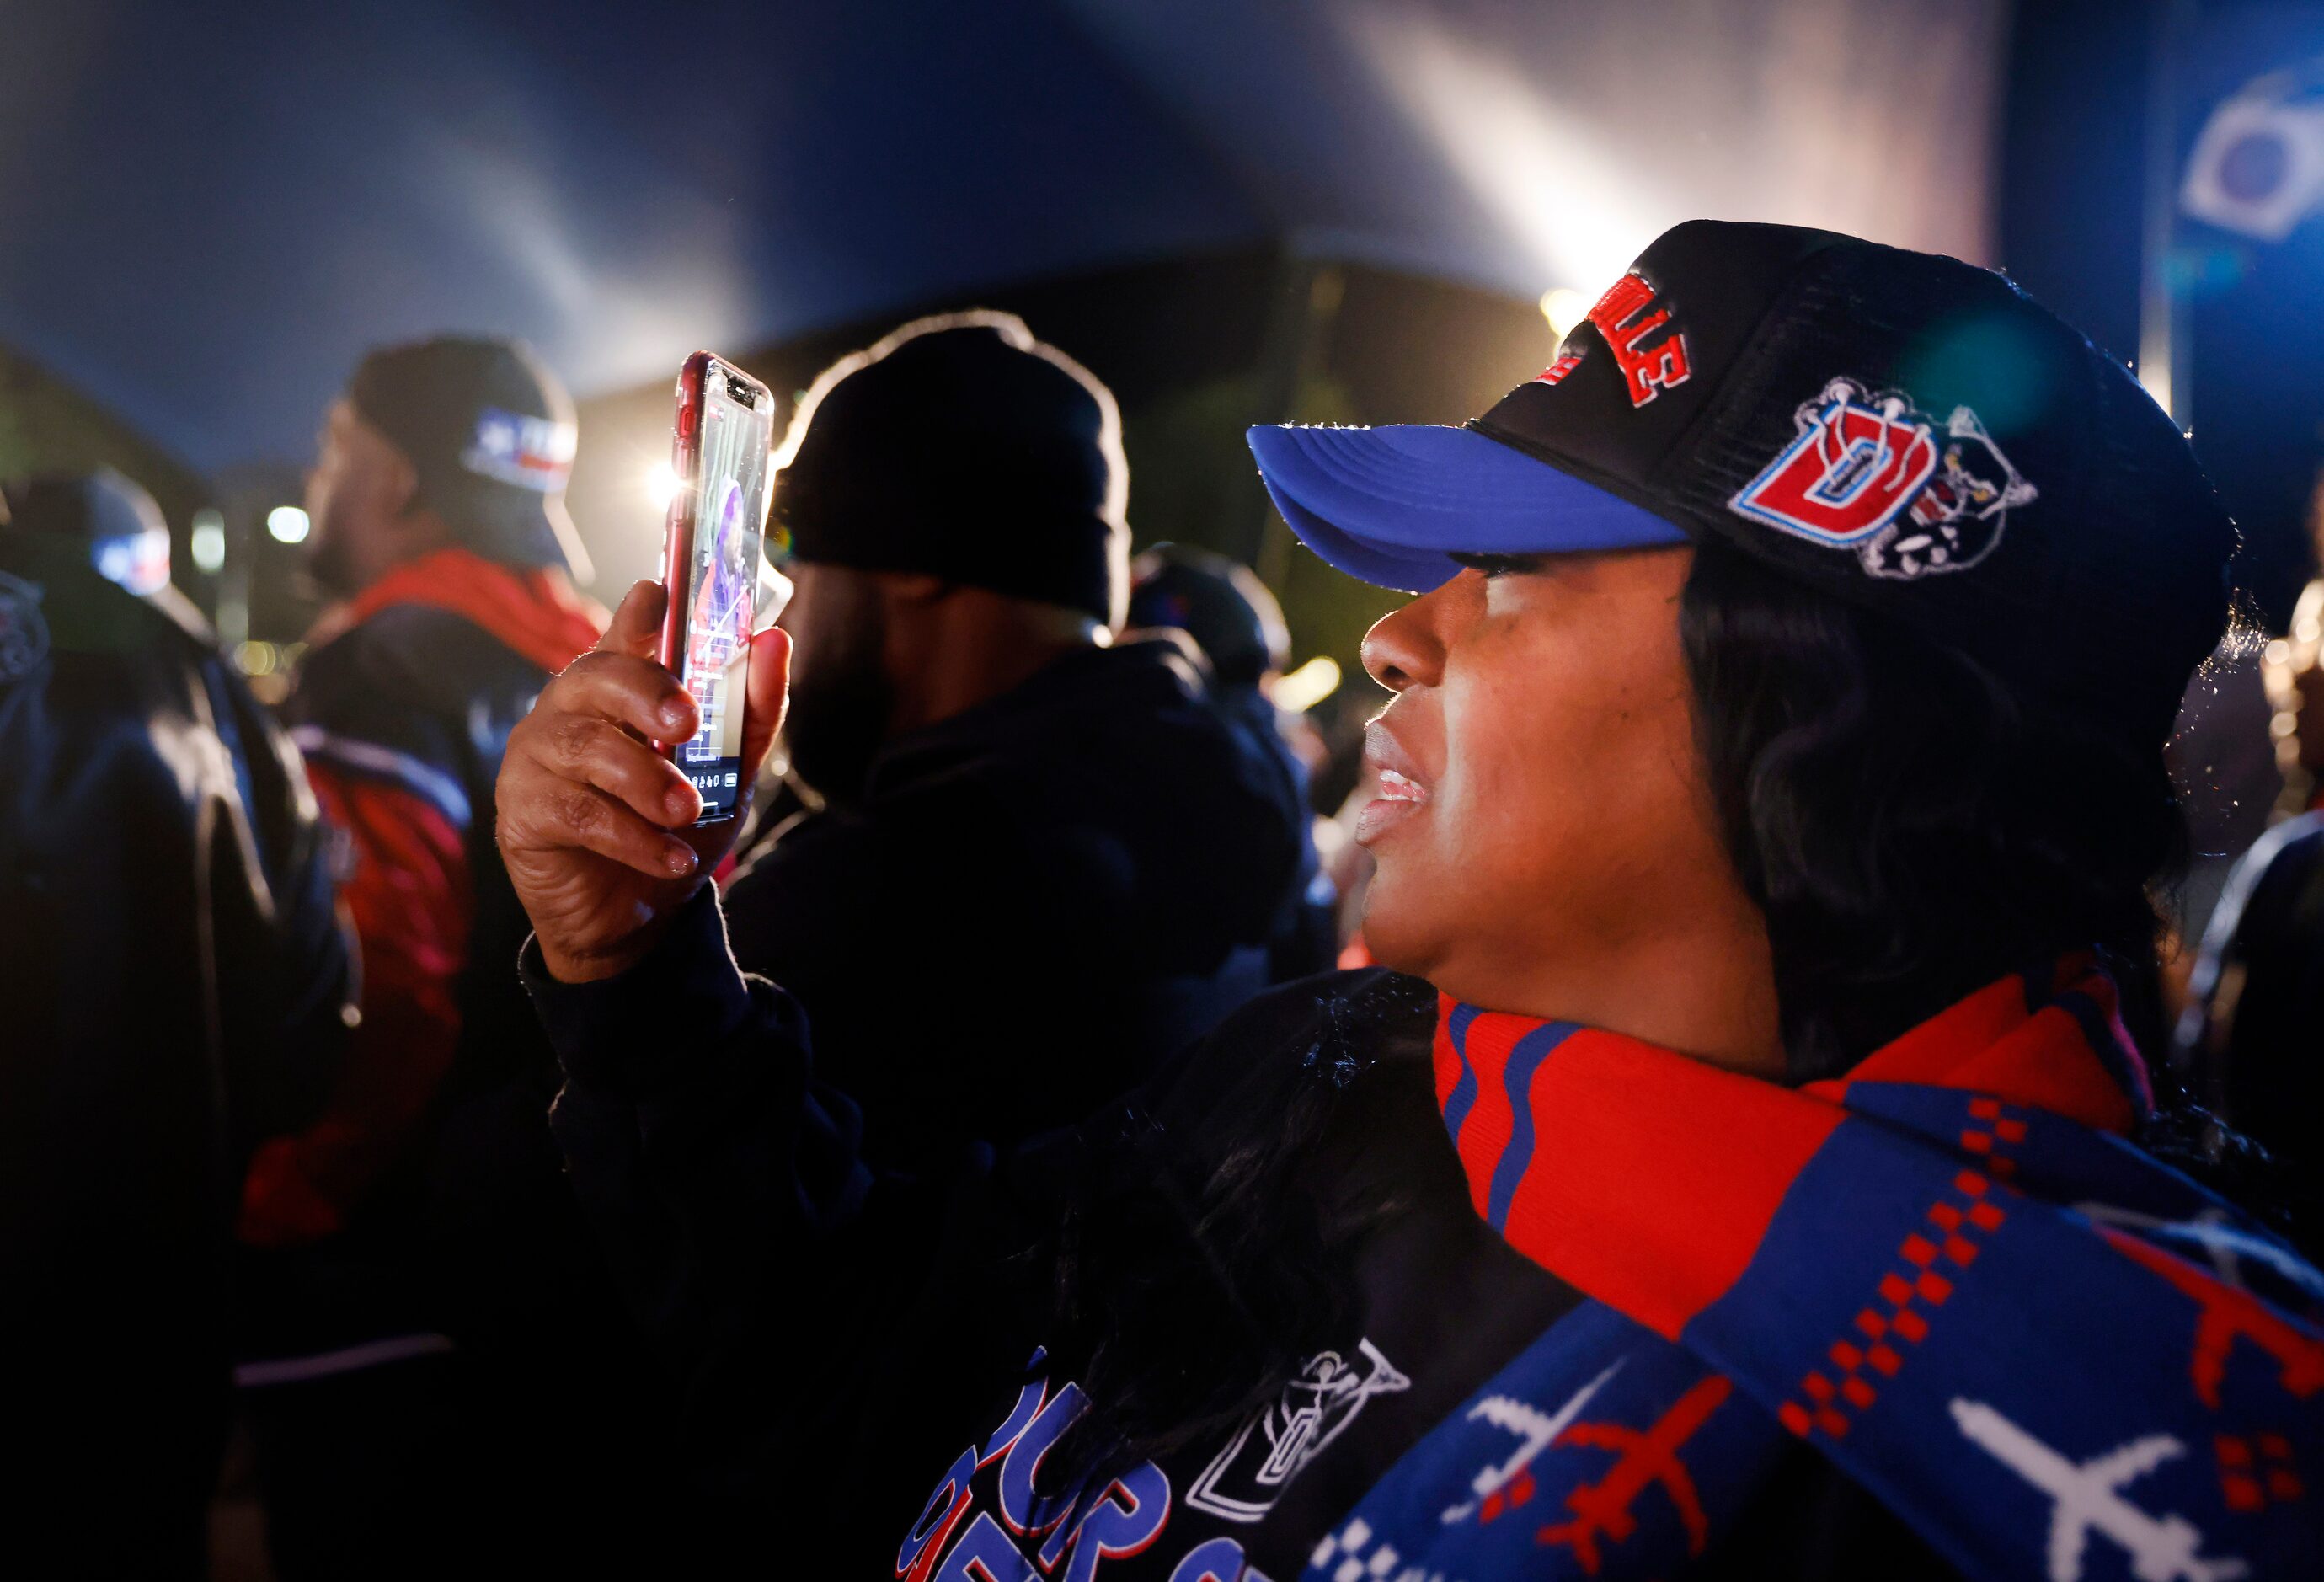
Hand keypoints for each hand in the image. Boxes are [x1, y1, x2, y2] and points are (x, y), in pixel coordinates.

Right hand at [497, 579, 789, 982]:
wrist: (637, 918)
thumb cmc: (672, 829)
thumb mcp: (727, 773)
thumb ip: (750, 713)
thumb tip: (773, 642)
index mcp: (618, 690)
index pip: (624, 633)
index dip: (638, 611)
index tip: (660, 593)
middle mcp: (570, 710)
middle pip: (597, 676)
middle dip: (647, 693)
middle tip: (687, 724)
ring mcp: (537, 756)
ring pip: (587, 747)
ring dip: (646, 780)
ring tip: (685, 812)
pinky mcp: (521, 810)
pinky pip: (576, 811)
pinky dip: (632, 836)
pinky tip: (667, 858)